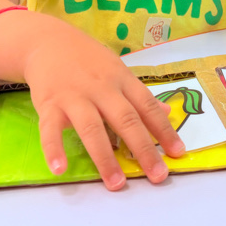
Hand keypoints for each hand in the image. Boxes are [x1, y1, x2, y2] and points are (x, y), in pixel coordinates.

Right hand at [24, 32, 184, 190]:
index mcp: (121, 80)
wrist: (48, 41)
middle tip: (158, 176)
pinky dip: (54, 149)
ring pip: (92, 128)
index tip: (178, 152)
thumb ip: (139, 94)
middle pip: (126, 119)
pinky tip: (60, 169)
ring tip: (116, 183)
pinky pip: (50, 130)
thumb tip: (166, 112)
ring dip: (105, 158)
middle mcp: (101, 88)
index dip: (164, 129)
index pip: (147, 106)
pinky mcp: (49, 104)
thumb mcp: (117, 70)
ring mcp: (74, 96)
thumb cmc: (88, 60)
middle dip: (143, 149)